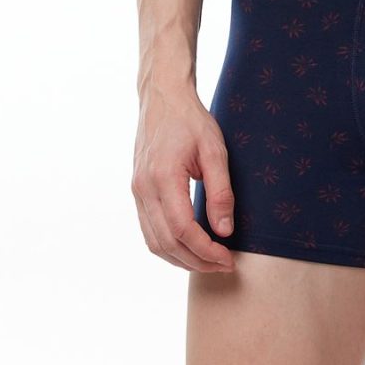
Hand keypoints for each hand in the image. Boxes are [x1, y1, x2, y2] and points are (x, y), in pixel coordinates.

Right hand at [132, 84, 236, 271]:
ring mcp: (137, 191)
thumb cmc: (191, 121)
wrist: (162, 98)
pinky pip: (148, 230)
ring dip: (180, 259)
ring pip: (154, 242)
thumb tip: (224, 231)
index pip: (182, 229)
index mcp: (163, 177)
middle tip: (223, 265)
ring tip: (208, 262)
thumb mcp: (214, 150)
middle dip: (196, 261)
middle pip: (166, 243)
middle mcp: (144, 189)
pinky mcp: (137, 191)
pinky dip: (168, 246)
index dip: (205, 250)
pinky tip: (188, 247)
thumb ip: (220, 191)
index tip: (228, 258)